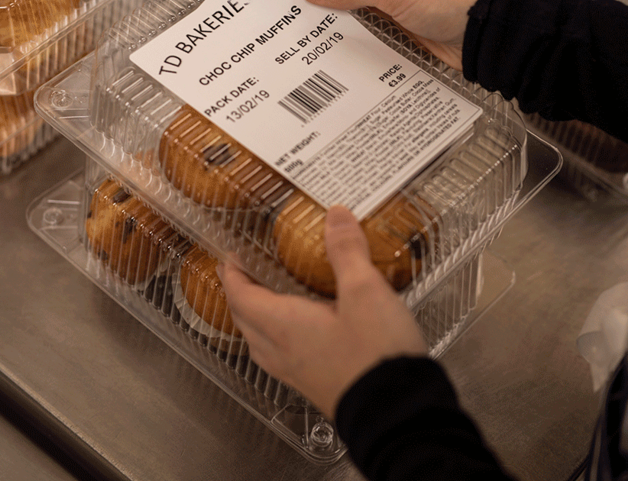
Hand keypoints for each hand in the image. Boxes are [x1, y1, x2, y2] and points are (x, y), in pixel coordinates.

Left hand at [219, 205, 427, 418]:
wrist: (397, 412)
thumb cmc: (375, 354)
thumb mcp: (365, 291)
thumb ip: (347, 252)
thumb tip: (335, 216)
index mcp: (284, 325)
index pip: (241, 297)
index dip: (232, 275)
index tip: (230, 257)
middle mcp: (282, 352)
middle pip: (246, 321)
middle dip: (241, 296)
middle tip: (246, 274)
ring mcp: (298, 374)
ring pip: (262, 343)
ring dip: (257, 320)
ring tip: (269, 302)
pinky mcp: (317, 386)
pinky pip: (283, 358)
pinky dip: (281, 338)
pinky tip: (305, 334)